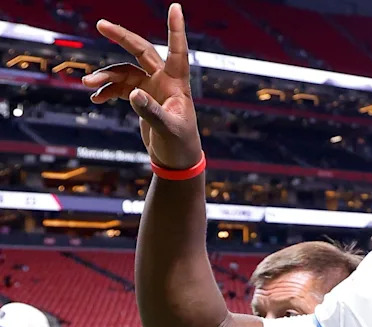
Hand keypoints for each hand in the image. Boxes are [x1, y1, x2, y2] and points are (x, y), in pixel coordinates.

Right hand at [83, 3, 202, 169]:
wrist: (177, 160)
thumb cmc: (180, 144)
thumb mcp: (167, 129)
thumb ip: (151, 112)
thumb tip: (132, 94)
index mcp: (177, 84)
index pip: (178, 50)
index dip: (176, 29)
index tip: (176, 6)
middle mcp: (165, 81)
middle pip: (141, 52)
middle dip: (122, 37)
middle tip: (101, 24)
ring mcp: (152, 88)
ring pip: (125, 72)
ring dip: (105, 75)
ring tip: (86, 84)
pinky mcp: (142, 99)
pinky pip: (120, 87)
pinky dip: (106, 90)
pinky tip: (95, 98)